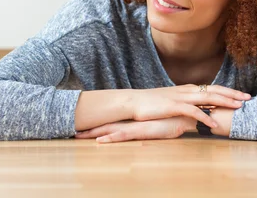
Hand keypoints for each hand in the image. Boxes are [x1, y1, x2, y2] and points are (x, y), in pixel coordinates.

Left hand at [74, 116, 193, 143]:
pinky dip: (110, 139)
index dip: (96, 123)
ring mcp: (135, 126)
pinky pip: (123, 136)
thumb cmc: (173, 118)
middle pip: (105, 125)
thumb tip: (145, 124)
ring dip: (94, 133)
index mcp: (133, 119)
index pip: (111, 121)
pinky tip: (100, 142)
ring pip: (109, 130)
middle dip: (89, 129)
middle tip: (72, 131)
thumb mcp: (158, 122)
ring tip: (77, 136)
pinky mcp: (141, 131)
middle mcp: (131, 121)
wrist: (184, 114)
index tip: (82, 126)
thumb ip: (150, 123)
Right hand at [130, 84, 250, 128]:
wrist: (134, 102)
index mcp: (188, 89)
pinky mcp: (174, 106)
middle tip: (249, 98)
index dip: (228, 91)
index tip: (242, 94)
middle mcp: (187, 90)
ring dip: (224, 102)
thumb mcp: (172, 101)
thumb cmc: (152, 104)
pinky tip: (215, 125)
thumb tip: (197, 109)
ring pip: (208, 98)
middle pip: (215, 90)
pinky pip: (194, 112)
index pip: (212, 88)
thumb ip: (186, 103)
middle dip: (233, 94)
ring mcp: (181, 97)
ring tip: (238, 107)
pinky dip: (206, 117)